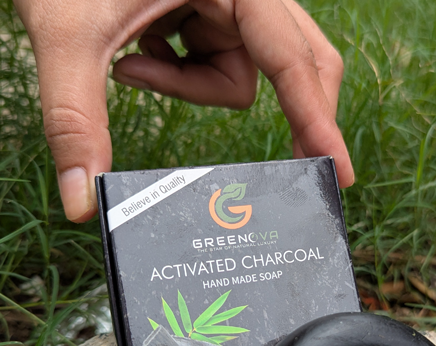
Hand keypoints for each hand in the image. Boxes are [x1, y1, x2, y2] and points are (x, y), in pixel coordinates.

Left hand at [13, 0, 353, 221]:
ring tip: (131, 62)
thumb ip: (75, 120)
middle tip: (297, 162)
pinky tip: (142, 49)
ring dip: (188, 86)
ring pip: (241, 74)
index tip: (337, 171)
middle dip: (280, 110)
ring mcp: (231, 1)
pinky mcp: (215, 12)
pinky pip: (218, 65)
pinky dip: (182, 74)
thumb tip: (81, 205)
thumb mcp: (68, 37)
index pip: (290, 55)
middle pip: (296, 62)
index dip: (315, 117)